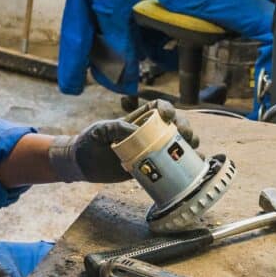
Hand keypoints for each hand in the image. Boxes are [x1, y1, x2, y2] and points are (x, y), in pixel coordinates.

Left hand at [48, 99, 199, 182]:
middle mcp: (148, 133)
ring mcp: (151, 151)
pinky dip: (186, 166)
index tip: (168, 117)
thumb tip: (136, 133)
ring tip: (192, 150)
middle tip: (184, 136)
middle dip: (185, 128)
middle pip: (175, 126)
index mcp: (138, 120)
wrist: (82, 163)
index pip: (158, 108)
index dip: (167, 109)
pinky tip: (194, 167)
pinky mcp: (151, 168)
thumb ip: (116, 127)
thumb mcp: (100, 130)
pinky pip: (171, 166)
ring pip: (178, 145)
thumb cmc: (89, 141)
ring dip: (190, 145)